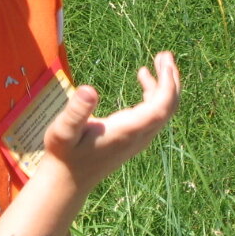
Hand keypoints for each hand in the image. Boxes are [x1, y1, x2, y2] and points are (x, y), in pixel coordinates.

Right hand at [43, 52, 179, 188]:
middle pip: (168, 107)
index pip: (160, 107)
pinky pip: (154, 113)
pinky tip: (144, 77)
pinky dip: (155, 93)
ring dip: (164, 84)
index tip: (165, 62)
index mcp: (127, 131)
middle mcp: (139, 136)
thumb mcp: (63, 131)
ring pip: (163, 110)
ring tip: (159, 60)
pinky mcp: (134, 138)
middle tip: (166, 54)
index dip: (167, 85)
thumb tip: (89, 89)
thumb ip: (76, 112)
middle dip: (171, 80)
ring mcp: (139, 138)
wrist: (68, 180)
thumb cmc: (64, 154)